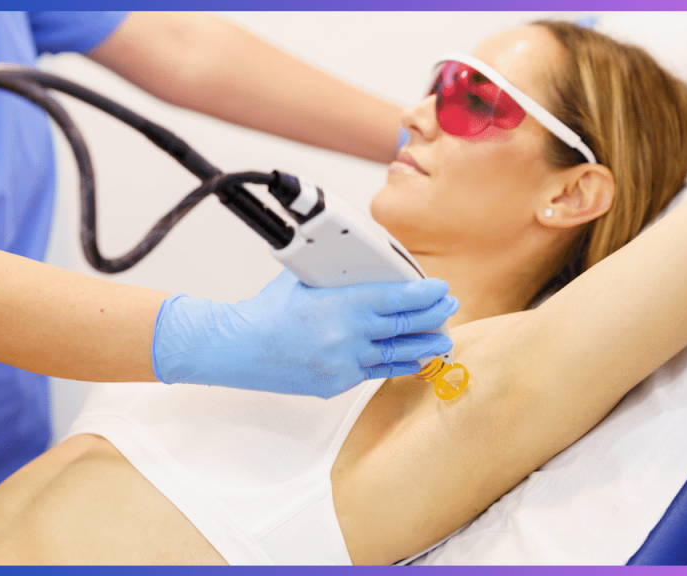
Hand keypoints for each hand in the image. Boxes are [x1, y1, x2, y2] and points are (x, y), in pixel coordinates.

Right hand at [152, 270, 457, 396]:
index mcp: (344, 305)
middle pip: (406, 327)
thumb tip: (362, 266)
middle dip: (433, 317)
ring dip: (424, 346)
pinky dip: (398, 364)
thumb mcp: (305, 279)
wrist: (237, 348)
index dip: (426, 295)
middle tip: (449, 309)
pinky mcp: (337, 383)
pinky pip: (375, 373)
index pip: (399, 299)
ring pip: (397, 355)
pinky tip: (412, 360)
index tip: (441, 290)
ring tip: (443, 339)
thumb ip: (337, 277)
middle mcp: (349, 337)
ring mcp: (345, 363)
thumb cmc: (266, 310)